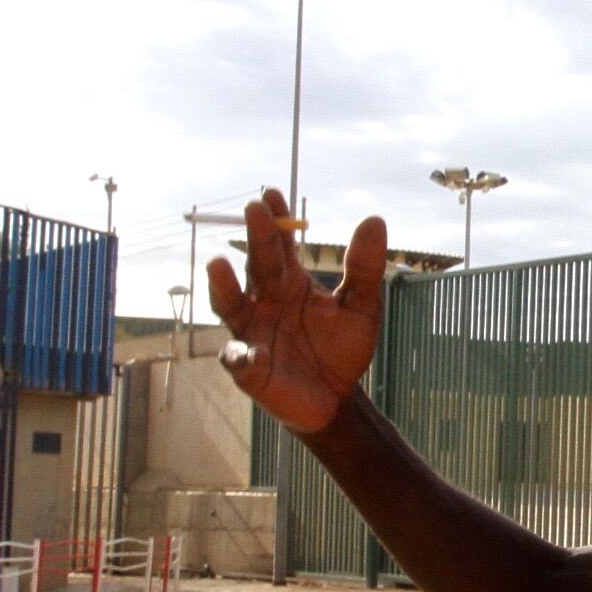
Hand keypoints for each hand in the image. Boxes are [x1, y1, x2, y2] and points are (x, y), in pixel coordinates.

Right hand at [205, 198, 385, 437]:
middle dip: (256, 238)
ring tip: (217, 265)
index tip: (272, 194)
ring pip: (229, 305)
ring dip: (223, 286)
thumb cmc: (342, 349)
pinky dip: (243, 356)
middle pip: (257, 265)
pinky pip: (239, 359)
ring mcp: (252, 332)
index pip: (280, 245)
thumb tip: (374, 219)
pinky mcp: (248, 368)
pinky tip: (256, 354)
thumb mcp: (362, 307)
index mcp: (290, 283)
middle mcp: (264, 301)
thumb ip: (365, 268)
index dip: (276, 220)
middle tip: (255, 210)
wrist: (337, 397)